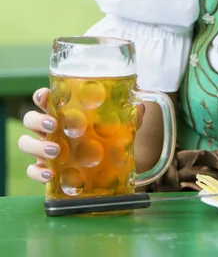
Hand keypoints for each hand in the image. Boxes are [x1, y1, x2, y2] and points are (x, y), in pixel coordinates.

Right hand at [18, 88, 144, 183]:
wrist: (110, 166)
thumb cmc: (109, 137)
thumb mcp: (121, 124)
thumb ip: (130, 114)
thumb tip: (139, 106)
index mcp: (65, 112)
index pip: (47, 99)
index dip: (42, 96)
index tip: (45, 96)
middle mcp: (51, 129)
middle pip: (31, 119)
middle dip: (38, 120)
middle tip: (54, 126)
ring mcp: (45, 149)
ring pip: (25, 143)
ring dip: (36, 146)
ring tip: (56, 151)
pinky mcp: (46, 169)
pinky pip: (32, 170)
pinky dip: (37, 172)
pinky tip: (50, 173)